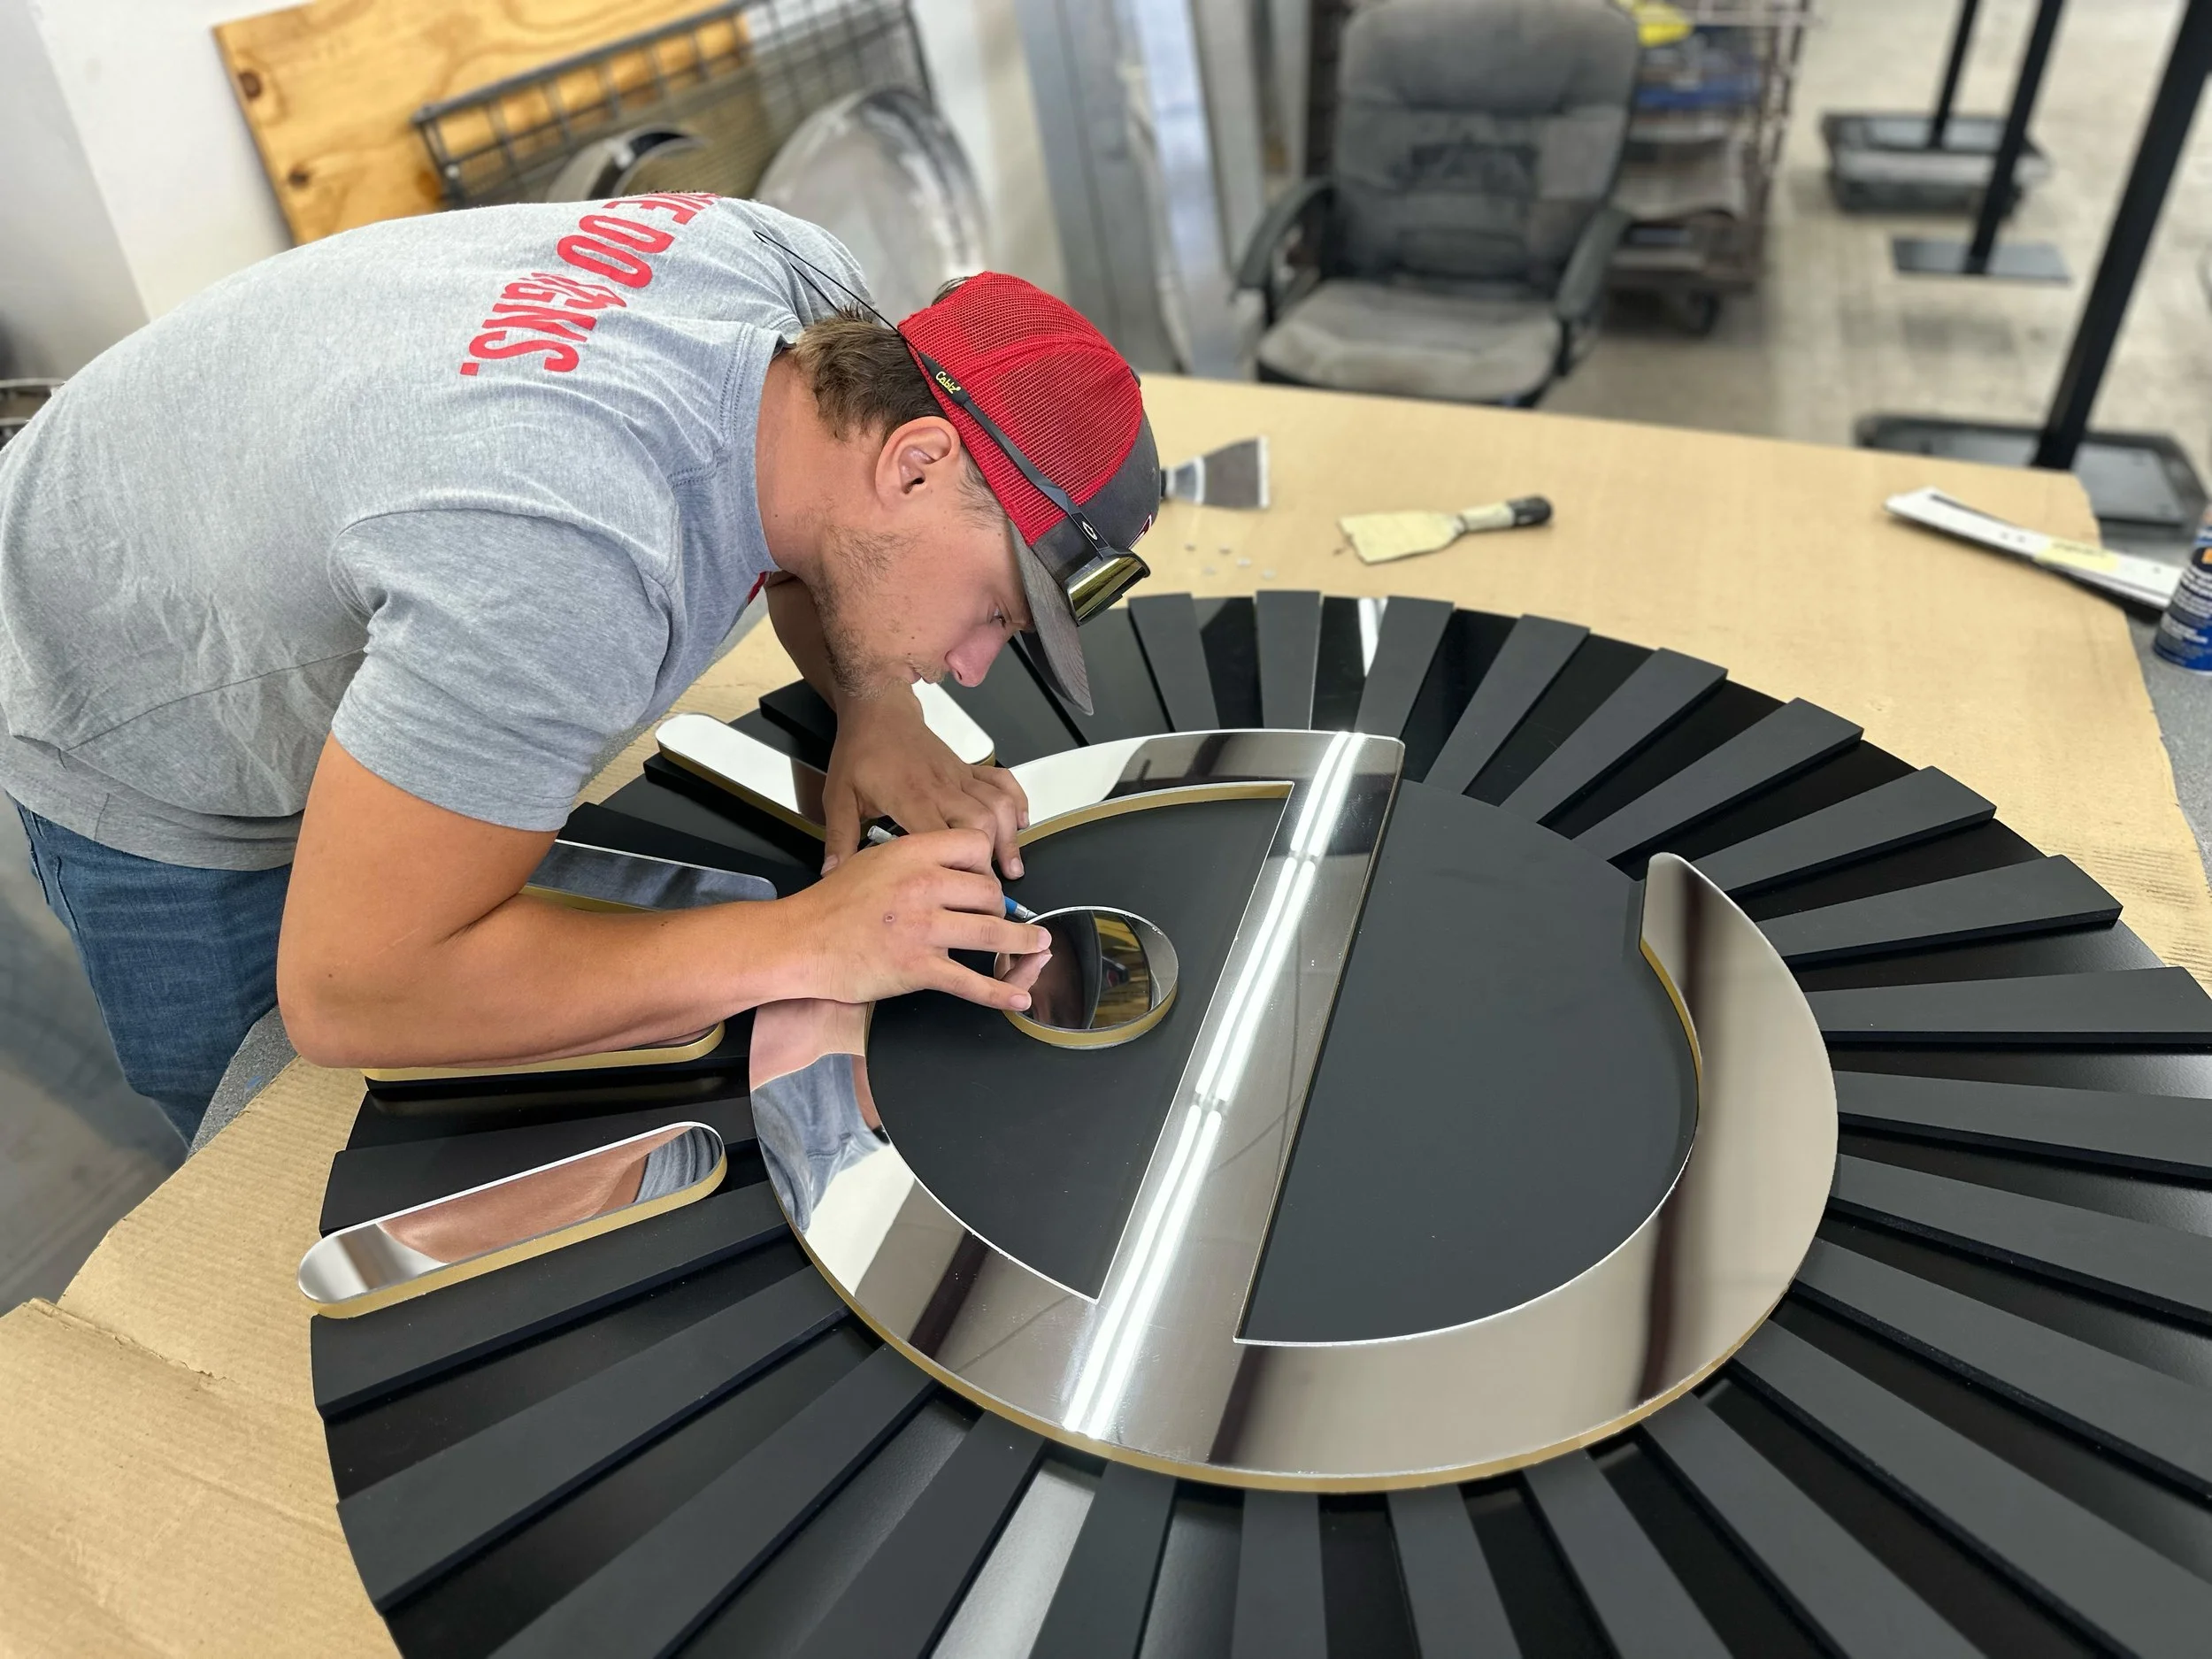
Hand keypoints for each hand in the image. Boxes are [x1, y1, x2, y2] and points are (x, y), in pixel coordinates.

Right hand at [781, 828, 1049, 1008]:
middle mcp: (922, 885)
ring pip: (991, 932)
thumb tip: (950, 868)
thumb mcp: (871, 858)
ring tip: (1038, 946)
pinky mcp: (917, 967)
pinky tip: (1018, 997)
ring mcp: (922, 928)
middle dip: (998, 907)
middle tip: (995, 918)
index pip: (974, 845)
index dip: (986, 862)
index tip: (985, 877)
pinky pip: (970, 981)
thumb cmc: (830, 904)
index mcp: (911, 853)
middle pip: (989, 891)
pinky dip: (1000, 992)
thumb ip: (913, 859)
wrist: (798, 941)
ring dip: (1021, 943)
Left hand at [820, 693, 1028, 877]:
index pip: (941, 836)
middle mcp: (941, 787)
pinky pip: (1002, 782)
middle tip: (989, 890)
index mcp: (910, 798)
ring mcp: (959, 776)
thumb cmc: (860, 753)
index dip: (956, 868)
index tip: (962, 894)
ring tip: (1012, 867)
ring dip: (1010, 836)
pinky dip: (1018, 801)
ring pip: (997, 804)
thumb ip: (838, 837)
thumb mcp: (838, 796)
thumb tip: (831, 876)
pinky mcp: (968, 768)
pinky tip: (1022, 824)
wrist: (878, 710)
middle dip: (990, 858)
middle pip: (981, 822)